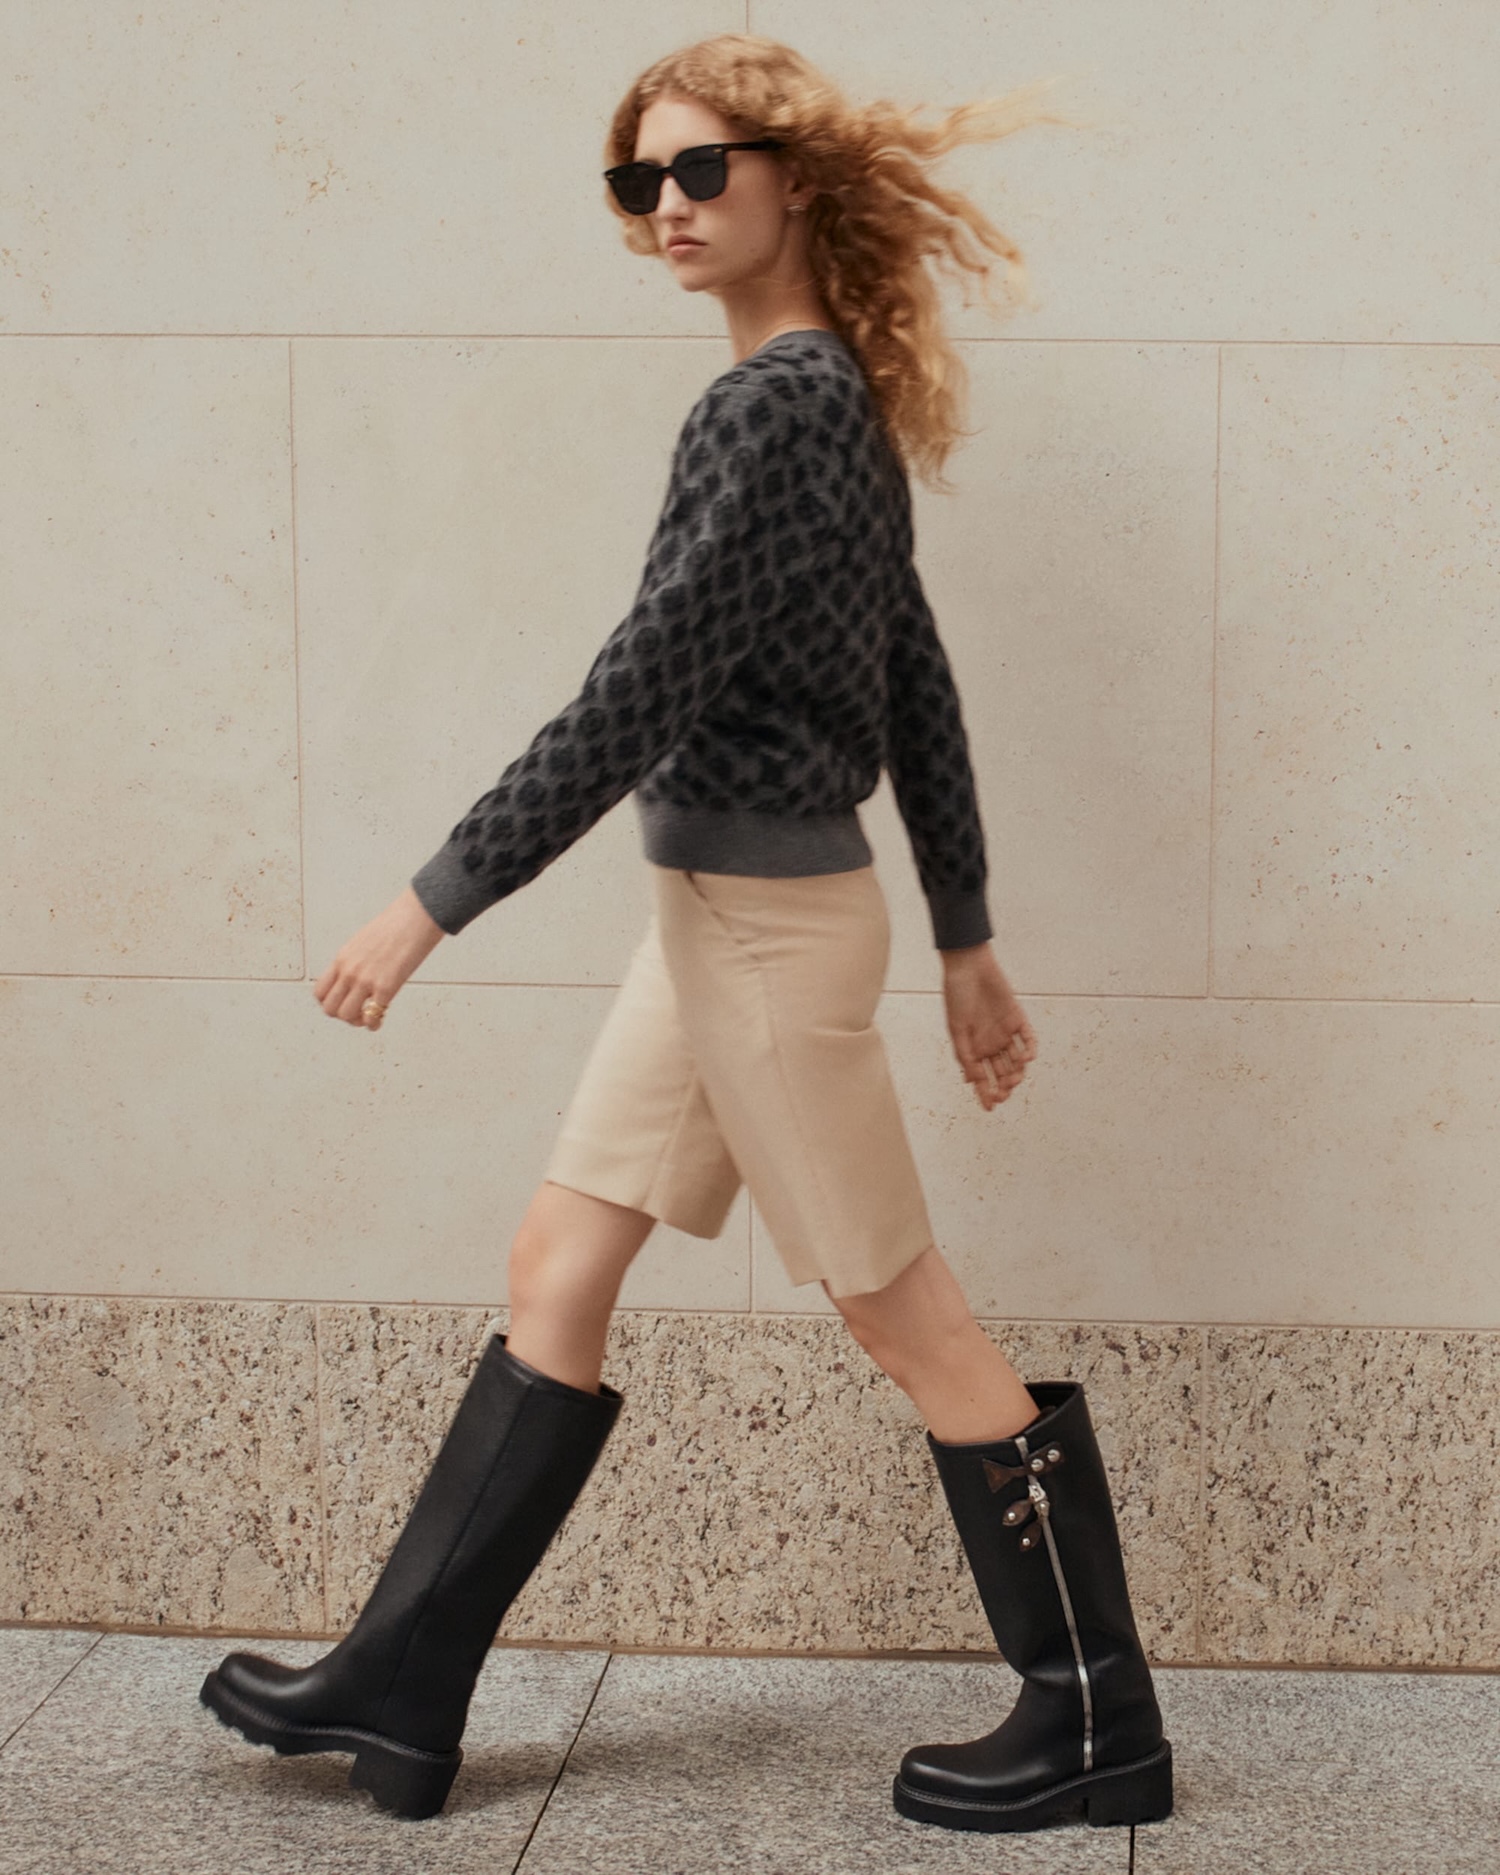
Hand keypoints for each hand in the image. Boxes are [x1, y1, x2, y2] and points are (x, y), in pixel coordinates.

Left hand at [313, 886, 446, 1028]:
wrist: (416, 916)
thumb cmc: (397, 924)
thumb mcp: (364, 941)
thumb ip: (357, 960)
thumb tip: (362, 975)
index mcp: (342, 958)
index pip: (320, 991)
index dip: (331, 1003)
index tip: (346, 1002)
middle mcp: (349, 970)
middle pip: (329, 1008)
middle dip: (342, 1016)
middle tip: (359, 1013)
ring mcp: (365, 979)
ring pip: (345, 1015)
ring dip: (357, 1021)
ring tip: (371, 1016)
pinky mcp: (385, 986)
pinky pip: (371, 1016)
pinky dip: (374, 1024)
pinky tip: (382, 1018)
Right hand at [941, 943, 1037, 1110]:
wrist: (969, 966)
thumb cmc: (957, 995)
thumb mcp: (956, 1029)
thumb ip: (965, 1055)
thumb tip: (973, 1081)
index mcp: (973, 1047)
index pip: (982, 1077)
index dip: (985, 1093)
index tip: (990, 1108)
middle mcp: (990, 1043)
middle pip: (1001, 1072)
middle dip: (1003, 1086)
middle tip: (1004, 1093)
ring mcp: (1005, 1032)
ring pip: (1016, 1060)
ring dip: (1017, 1072)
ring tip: (1014, 1078)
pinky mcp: (1018, 1019)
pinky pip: (1028, 1039)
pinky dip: (1029, 1051)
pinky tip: (1026, 1058)